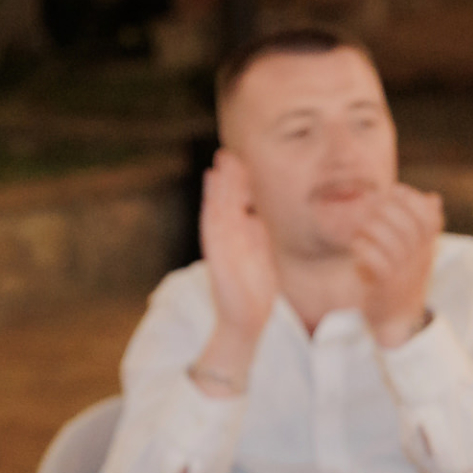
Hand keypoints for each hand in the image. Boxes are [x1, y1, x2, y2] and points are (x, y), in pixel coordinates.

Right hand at [200, 150, 278, 342]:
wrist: (246, 319)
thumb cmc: (254, 294)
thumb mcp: (260, 258)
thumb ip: (256, 236)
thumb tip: (255, 216)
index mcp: (237, 238)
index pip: (237, 204)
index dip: (238, 183)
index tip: (240, 161)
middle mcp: (227, 238)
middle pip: (226, 201)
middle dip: (227, 178)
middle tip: (227, 153)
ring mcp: (220, 244)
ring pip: (219, 207)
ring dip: (219, 185)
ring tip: (221, 162)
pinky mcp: (217, 253)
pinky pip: (213, 222)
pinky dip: (212, 203)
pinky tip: (212, 186)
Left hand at [351, 184, 442, 345]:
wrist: (397, 322)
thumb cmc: (402, 281)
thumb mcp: (417, 254)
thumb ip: (422, 227)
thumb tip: (433, 197)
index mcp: (427, 249)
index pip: (429, 219)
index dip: (413, 200)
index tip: (395, 189)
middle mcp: (419, 260)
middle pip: (410, 227)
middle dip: (390, 209)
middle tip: (371, 201)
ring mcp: (404, 274)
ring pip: (393, 242)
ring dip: (373, 227)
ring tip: (360, 225)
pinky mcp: (386, 287)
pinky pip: (377, 262)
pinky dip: (364, 249)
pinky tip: (355, 245)